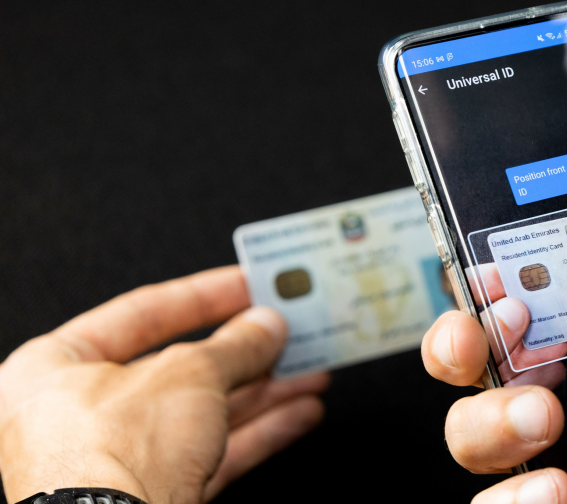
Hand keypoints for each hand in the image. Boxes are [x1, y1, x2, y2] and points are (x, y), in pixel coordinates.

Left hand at [0, 266, 328, 503]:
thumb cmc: (112, 458)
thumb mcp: (190, 373)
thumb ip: (235, 344)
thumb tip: (265, 326)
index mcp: (55, 368)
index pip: (142, 313)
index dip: (205, 294)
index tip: (248, 285)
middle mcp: (78, 414)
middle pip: (182, 366)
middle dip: (246, 351)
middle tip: (286, 332)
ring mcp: (116, 460)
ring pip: (205, 413)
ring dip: (265, 391)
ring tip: (310, 373)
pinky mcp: (151, 494)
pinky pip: (212, 453)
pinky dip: (258, 432)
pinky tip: (298, 414)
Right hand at [420, 113, 566, 502]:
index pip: (528, 305)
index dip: (489, 286)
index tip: (493, 269)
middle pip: (480, 367)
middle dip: (459, 343)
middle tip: (491, 331)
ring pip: (476, 438)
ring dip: (485, 421)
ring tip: (546, 418)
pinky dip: (512, 501)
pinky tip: (556, 486)